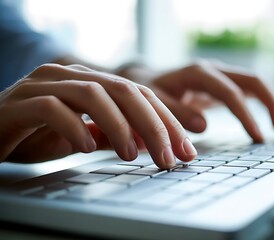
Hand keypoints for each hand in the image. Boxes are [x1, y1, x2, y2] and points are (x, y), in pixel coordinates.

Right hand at [0, 64, 196, 168]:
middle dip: (153, 125)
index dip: (166, 121)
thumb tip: (148, 143)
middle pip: (124, 91)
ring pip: (93, 95)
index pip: (139, 95)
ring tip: (132, 155)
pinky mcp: (21, 101)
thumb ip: (112, 136)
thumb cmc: (36, 134)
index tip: (184, 149)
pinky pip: (52, 109)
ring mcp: (45, 85)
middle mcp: (71, 76)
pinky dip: (74, 128)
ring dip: (119, 126)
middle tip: (169, 156)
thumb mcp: (83, 137)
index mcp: (91, 82)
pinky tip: (86, 148)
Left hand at [120, 60, 273, 141]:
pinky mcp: (222, 83)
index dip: (246, 115)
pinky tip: (271, 116)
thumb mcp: (155, 102)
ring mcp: (219, 75)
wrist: (145, 80)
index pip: (230, 93)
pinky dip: (262, 101)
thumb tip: (204, 126)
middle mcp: (213, 70)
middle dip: (270, 102)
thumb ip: (176, 113)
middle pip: (252, 79)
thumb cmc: (149, 92)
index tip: (257, 138)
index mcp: (198, 73)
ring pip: (254, 82)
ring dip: (271, 100)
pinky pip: (248, 89)